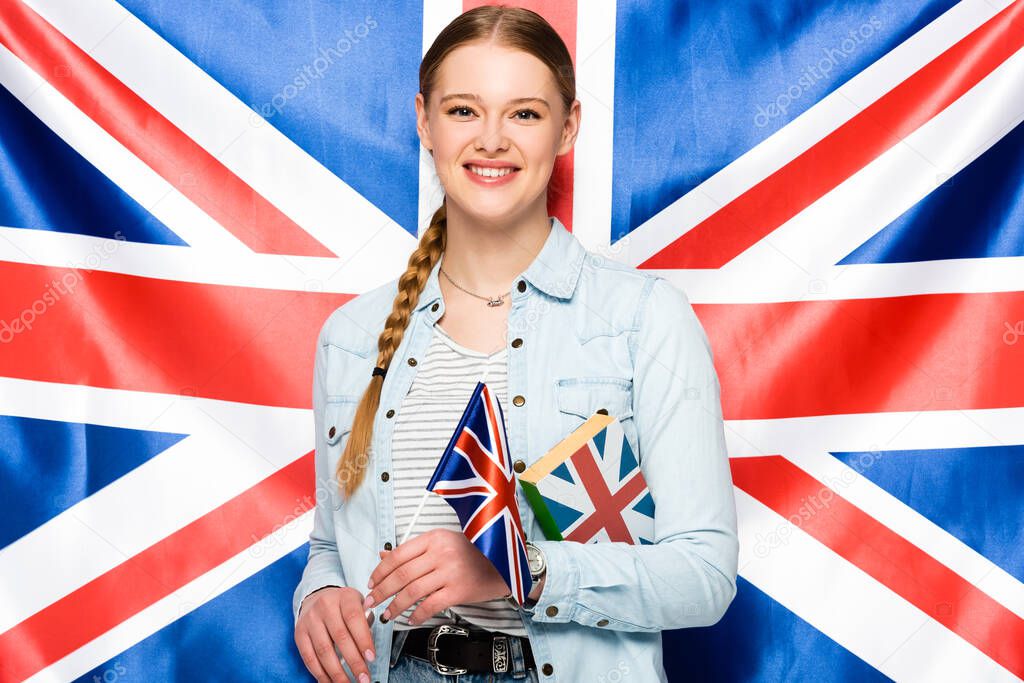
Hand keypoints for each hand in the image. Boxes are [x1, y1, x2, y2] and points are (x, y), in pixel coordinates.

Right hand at [294, 586, 375, 682]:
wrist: (317, 597)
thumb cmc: (342, 605)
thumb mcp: (358, 603)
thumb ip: (366, 621)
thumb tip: (369, 650)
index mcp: (344, 597)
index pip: (354, 618)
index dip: (363, 640)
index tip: (371, 658)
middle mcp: (325, 606)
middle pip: (340, 637)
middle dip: (354, 662)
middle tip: (363, 678)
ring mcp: (310, 620)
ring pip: (324, 650)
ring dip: (337, 672)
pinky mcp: (299, 633)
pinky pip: (309, 657)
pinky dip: (320, 673)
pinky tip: (330, 682)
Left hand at [363, 528, 510, 623]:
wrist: (504, 565)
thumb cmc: (473, 553)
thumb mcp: (443, 543)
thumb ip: (414, 551)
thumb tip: (384, 557)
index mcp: (435, 537)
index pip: (399, 555)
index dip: (381, 571)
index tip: (372, 582)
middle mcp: (441, 552)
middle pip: (402, 574)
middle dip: (382, 591)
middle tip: (372, 602)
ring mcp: (451, 571)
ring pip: (413, 591)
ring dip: (395, 606)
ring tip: (387, 614)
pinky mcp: (459, 590)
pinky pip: (430, 605)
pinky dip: (417, 615)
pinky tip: (410, 619)